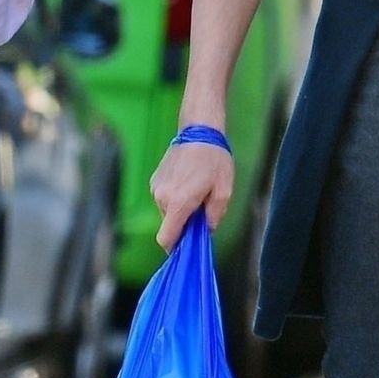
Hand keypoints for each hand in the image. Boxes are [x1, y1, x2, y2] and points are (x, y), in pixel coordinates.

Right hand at [150, 136, 233, 250]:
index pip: (166, 238)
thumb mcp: (223, 191)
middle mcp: (162, 197)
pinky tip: (188, 183)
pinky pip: (164, 199)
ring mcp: (156, 188)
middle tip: (202, 209)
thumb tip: (206, 229)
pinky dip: (175, 198)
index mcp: (178, 202)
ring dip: (180, 209)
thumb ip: (214, 216)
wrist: (199, 131)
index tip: (187, 244)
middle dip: (184, 223)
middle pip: (169, 225)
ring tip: (196, 191)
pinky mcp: (155, 180)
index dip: (175, 246)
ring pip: (167, 212)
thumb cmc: (214, 159)